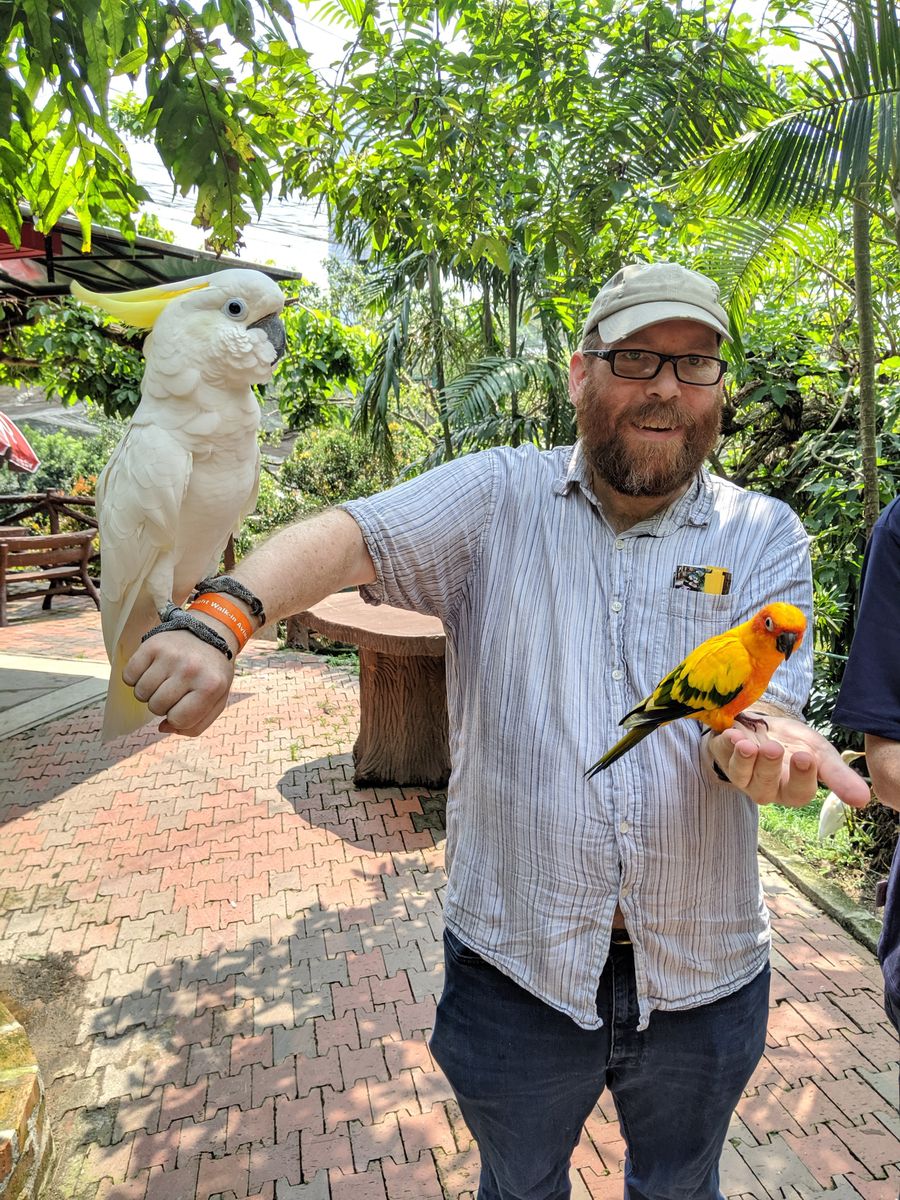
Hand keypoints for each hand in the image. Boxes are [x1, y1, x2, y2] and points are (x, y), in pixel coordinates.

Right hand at [122, 630, 235, 735]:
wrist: (210, 634)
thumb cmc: (210, 673)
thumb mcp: (216, 700)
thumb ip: (195, 725)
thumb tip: (164, 727)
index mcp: (210, 686)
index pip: (178, 719)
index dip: (176, 718)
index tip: (182, 705)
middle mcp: (190, 669)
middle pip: (156, 707)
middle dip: (162, 705)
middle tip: (172, 690)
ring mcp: (170, 656)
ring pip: (140, 693)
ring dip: (147, 693)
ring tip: (162, 680)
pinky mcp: (151, 645)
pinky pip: (128, 676)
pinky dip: (134, 678)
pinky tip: (149, 671)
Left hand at [708, 713, 870, 808]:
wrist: (764, 723)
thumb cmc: (793, 743)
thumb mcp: (819, 753)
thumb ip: (838, 775)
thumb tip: (865, 800)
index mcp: (792, 789)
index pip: (799, 793)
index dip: (802, 777)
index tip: (806, 756)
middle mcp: (765, 787)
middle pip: (765, 787)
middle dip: (769, 767)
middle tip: (774, 748)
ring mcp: (741, 774)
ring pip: (741, 775)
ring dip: (744, 759)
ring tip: (748, 745)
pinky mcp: (722, 755)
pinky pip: (721, 754)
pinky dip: (725, 744)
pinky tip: (732, 734)